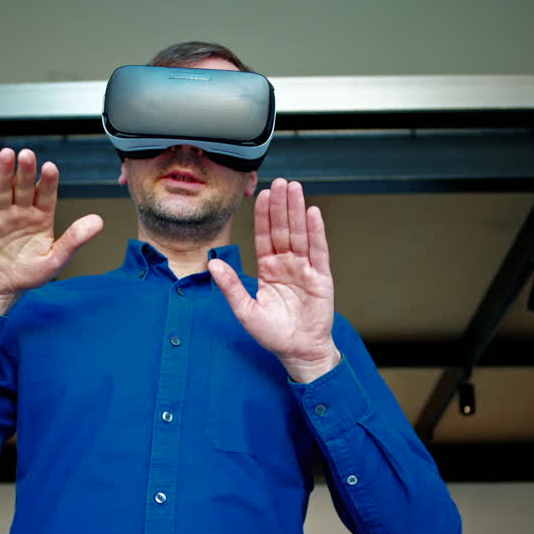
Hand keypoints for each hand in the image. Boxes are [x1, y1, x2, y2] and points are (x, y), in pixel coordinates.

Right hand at [0, 148, 102, 313]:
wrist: (3, 287)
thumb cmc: (31, 273)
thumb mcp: (56, 258)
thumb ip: (75, 239)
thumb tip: (98, 221)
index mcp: (42, 216)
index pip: (46, 194)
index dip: (47, 181)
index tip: (50, 167)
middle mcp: (21, 211)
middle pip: (23, 186)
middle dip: (25, 170)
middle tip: (27, 154)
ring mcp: (1, 215)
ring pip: (2, 190)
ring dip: (4, 172)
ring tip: (7, 155)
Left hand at [208, 178, 340, 383]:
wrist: (298, 351)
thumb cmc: (273, 334)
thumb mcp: (245, 310)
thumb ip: (230, 286)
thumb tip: (211, 265)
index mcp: (269, 269)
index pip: (265, 236)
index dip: (264, 215)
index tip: (262, 194)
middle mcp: (287, 264)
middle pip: (283, 229)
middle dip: (281, 205)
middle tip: (281, 181)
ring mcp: (305, 269)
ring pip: (301, 234)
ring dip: (298, 211)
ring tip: (296, 188)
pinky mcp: (321, 277)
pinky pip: (318, 250)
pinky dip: (317, 231)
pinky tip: (313, 213)